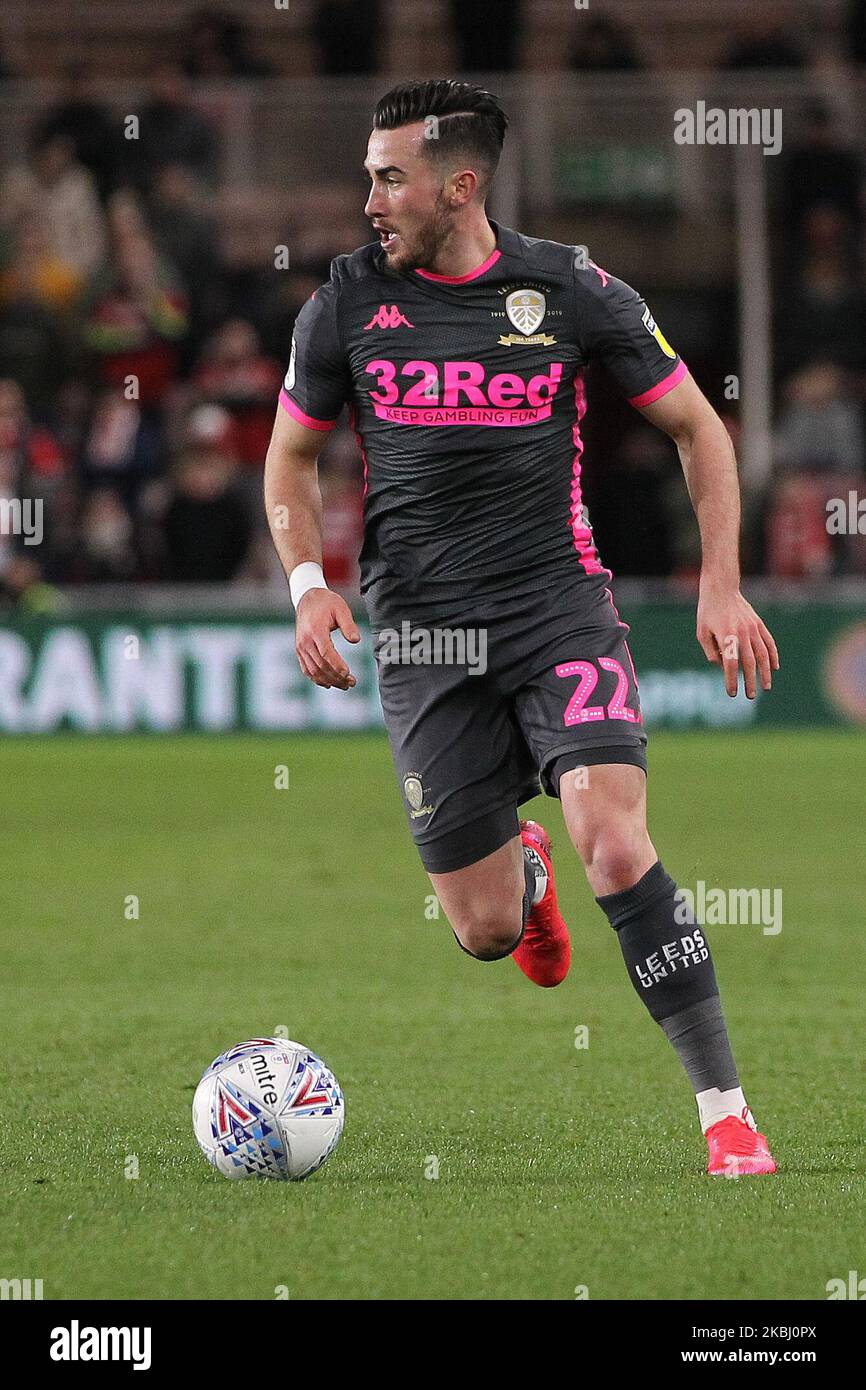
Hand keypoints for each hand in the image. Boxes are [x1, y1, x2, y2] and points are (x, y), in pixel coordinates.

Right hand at [295, 589, 359, 689]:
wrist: (308, 599)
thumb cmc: (327, 603)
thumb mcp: (341, 609)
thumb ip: (349, 624)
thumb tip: (356, 640)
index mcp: (315, 630)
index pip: (326, 653)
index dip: (337, 665)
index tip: (348, 673)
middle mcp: (305, 641)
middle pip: (320, 665)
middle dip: (337, 677)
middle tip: (352, 683)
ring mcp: (300, 647)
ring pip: (313, 670)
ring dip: (329, 680)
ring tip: (345, 685)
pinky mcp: (300, 651)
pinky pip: (306, 669)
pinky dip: (317, 679)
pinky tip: (329, 684)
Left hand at [696, 584, 779, 698]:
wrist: (721, 589)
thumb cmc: (708, 612)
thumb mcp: (702, 632)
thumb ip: (711, 652)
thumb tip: (722, 666)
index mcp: (726, 636)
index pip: (730, 664)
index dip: (732, 680)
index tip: (732, 692)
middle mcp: (742, 633)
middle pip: (749, 663)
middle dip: (751, 681)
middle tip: (751, 696)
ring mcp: (753, 628)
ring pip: (763, 654)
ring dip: (765, 672)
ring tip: (766, 686)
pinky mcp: (759, 624)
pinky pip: (769, 642)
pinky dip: (773, 656)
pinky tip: (774, 667)